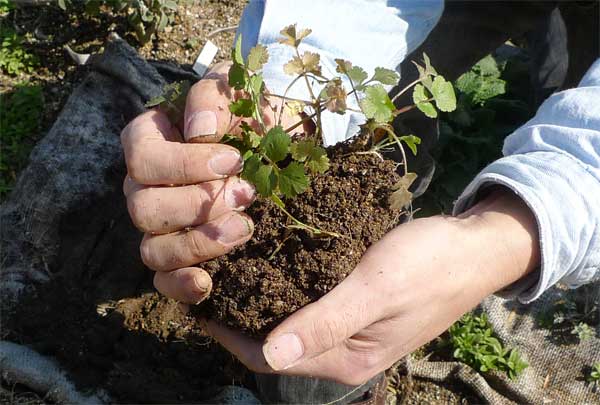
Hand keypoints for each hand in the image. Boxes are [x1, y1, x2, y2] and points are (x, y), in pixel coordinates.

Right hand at [120, 62, 297, 303]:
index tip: (233, 160)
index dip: (183, 163)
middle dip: (198, 203)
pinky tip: (208, 284)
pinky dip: (181, 286)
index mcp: (152, 143)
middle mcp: (146, 188)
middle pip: (142, 207)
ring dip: (197, 242)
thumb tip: (200, 130)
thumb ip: (214, 94)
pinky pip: (163, 282)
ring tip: (244, 229)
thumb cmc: (255, 118)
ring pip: (152, 248)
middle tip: (247, 194)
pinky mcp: (179, 260)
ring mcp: (160, 228)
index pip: (141, 156)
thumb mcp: (239, 90)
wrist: (282, 152)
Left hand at [202, 189, 539, 384]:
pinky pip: (309, 303)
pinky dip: (285, 286)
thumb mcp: (376, 290)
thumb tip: (270, 357)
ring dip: (260, 299)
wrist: (476, 246)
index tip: (195, 300)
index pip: (268, 357)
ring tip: (230, 266)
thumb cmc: (429, 264)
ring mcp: (351, 331)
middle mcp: (344, 353)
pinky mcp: (357, 308)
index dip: (228, 334)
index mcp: (346, 360)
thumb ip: (326, 323)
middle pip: (274, 342)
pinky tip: (270, 261)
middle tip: (208, 276)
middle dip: (238, 315)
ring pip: (289, 320)